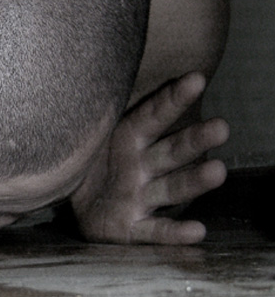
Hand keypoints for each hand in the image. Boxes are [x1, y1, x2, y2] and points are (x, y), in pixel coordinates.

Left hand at [71, 72, 228, 244]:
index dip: (173, 99)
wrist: (76, 202)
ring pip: (171, 188)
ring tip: (217, 172)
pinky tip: (197, 231)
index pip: (154, 115)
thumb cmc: (91, 159)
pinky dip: (174, 233)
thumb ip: (94, 108)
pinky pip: (154, 230)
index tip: (196, 79)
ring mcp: (140, 197)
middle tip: (221, 128)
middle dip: (195, 140)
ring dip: (194, 181)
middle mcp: (142, 166)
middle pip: (172, 152)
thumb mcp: (90, 131)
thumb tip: (80, 64)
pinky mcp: (132, 227)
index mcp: (131, 138)